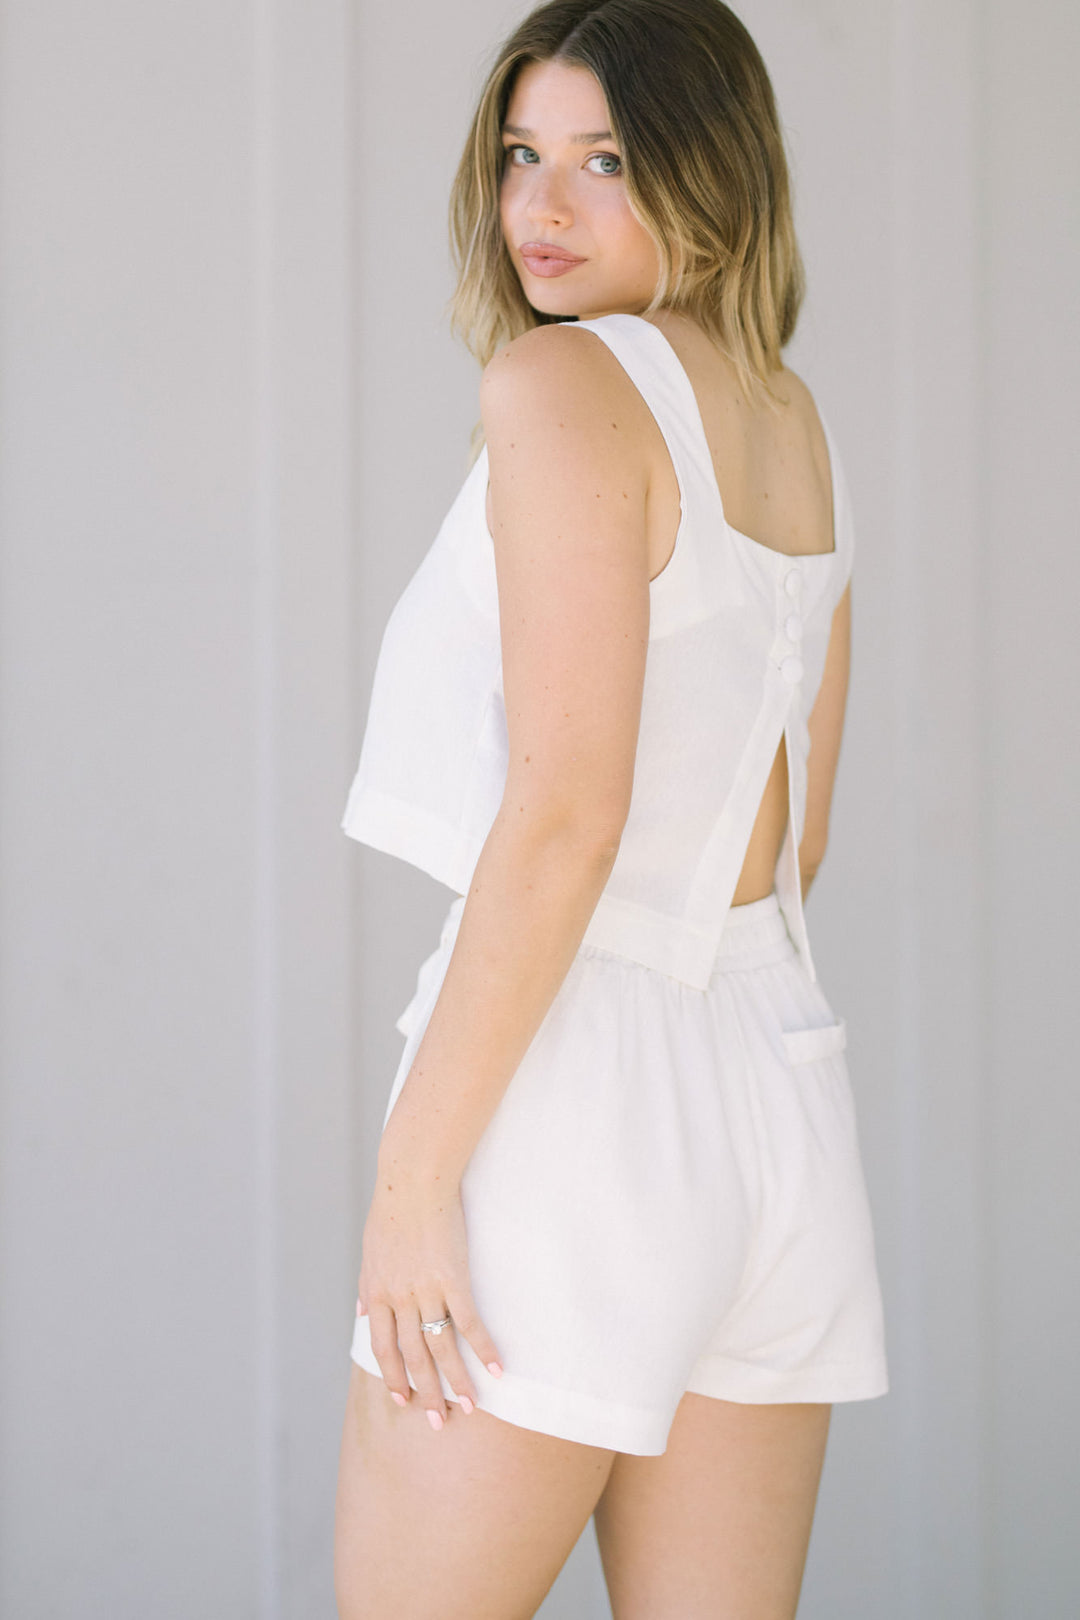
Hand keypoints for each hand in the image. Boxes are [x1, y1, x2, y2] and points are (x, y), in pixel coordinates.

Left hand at [356, 1170, 503, 1430]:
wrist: (413, 1178)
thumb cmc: (391, 1209)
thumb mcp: (369, 1251)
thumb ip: (368, 1287)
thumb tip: (361, 1314)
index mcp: (378, 1293)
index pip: (383, 1348)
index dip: (394, 1377)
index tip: (403, 1401)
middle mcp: (400, 1298)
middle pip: (413, 1357)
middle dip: (426, 1392)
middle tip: (438, 1422)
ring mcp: (427, 1290)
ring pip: (441, 1347)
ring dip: (456, 1381)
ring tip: (469, 1407)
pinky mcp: (454, 1277)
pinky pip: (470, 1322)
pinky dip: (483, 1348)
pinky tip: (497, 1369)